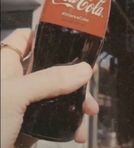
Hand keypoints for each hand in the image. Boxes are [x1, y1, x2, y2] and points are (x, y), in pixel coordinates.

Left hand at [1, 29, 98, 147]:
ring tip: (90, 112)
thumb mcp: (15, 95)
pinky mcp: (35, 122)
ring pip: (58, 91)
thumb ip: (50, 80)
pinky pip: (58, 115)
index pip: (27, 38)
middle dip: (73, 73)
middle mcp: (19, 79)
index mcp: (8, 64)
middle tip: (91, 79)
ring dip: (78, 101)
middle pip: (51, 64)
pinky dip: (71, 122)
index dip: (47, 34)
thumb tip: (86, 70)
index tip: (72, 39)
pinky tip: (79, 133)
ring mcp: (27, 102)